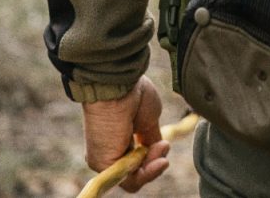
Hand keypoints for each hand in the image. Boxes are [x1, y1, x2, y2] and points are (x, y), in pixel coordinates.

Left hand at [81, 76, 170, 192]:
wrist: (118, 87)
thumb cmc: (133, 96)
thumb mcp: (149, 121)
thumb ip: (151, 139)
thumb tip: (158, 150)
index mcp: (119, 139)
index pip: (138, 160)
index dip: (154, 157)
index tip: (164, 144)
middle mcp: (111, 151)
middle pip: (137, 171)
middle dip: (155, 162)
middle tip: (164, 147)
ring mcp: (107, 160)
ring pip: (135, 179)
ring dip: (153, 168)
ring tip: (161, 150)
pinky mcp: (105, 165)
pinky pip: (130, 181)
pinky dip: (147, 174)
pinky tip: (157, 160)